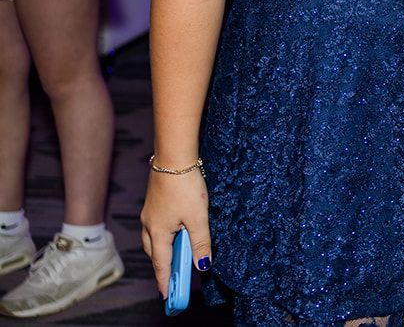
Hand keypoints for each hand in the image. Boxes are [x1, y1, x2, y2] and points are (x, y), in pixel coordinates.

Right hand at [139, 168, 211, 297]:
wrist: (173, 157)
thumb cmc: (185, 187)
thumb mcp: (198, 217)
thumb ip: (200, 242)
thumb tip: (203, 265)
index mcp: (157, 232)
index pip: (161, 264)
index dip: (165, 281)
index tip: (167, 296)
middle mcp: (149, 225)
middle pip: (155, 253)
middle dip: (164, 266)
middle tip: (175, 278)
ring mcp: (150, 213)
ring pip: (155, 239)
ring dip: (165, 250)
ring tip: (179, 257)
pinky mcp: (155, 203)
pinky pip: (157, 227)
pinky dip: (166, 236)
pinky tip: (177, 231)